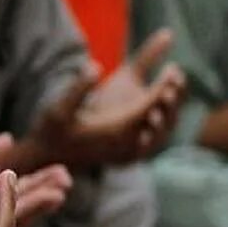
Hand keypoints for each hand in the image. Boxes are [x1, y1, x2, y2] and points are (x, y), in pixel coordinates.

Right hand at [30, 29, 185, 168]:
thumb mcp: (58, 108)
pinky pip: (154, 142)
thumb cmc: (52, 132)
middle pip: (161, 118)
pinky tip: (162, 111)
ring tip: (175, 88)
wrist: (48, 161)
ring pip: (160, 133)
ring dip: (170, 111)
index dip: (163, 86)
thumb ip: (78, 88)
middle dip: (172, 96)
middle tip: (179, 76)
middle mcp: (126, 144)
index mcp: (114, 130)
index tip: (174, 70)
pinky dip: (162, 125)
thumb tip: (95, 65)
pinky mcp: (127, 158)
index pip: (148, 105)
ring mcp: (128, 154)